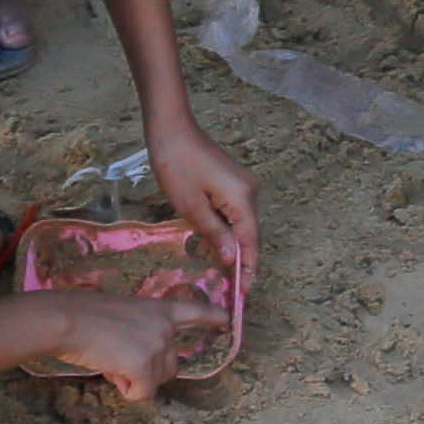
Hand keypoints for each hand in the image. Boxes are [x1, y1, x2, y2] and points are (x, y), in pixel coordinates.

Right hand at [29, 290, 202, 402]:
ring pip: (156, 381)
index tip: (228, 320)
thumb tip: (134, 355)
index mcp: (160, 309)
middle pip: (171, 365)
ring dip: (133, 379)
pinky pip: (142, 394)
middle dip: (147, 370)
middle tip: (116, 356)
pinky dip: (126, 390)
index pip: (195, 312)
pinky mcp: (145, 367)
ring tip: (109, 359)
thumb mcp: (122, 313)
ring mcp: (158, 347)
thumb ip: (140, 329)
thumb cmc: (83, 313)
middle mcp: (166, 328)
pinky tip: (110, 370)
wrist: (66, 320)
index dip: (213, 318)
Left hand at [142, 120, 258, 285]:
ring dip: (235, 247)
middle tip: (233, 290)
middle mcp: (251, 193)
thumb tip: (231, 258)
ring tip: (226, 274)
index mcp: (242, 199)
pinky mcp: (235, 183)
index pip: (251, 242)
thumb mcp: (191, 206)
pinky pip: (236, 213)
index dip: (248, 269)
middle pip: (250, 235)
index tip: (244, 293)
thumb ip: (214, 234)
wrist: (172, 130)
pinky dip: (230, 231)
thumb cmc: (176, 166)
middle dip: (243, 262)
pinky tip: (220, 246)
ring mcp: (245, 186)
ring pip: (243, 225)